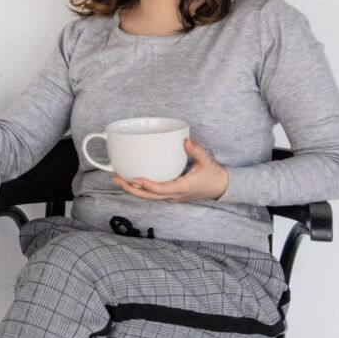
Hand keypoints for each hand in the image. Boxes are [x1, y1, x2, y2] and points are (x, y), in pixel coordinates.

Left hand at [113, 138, 230, 202]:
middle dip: (132, 189)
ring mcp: (172, 197)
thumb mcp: (207, 161)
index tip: (136, 179)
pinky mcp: (170, 195)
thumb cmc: (214, 175)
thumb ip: (196, 150)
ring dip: (134, 190)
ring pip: (149, 198)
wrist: (221, 188)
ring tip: (118, 179)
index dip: (149, 186)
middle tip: (116, 178)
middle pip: (150, 197)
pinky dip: (141, 190)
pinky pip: (153, 195)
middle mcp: (175, 195)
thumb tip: (185, 140)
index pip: (163, 189)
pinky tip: (131, 181)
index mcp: (183, 187)